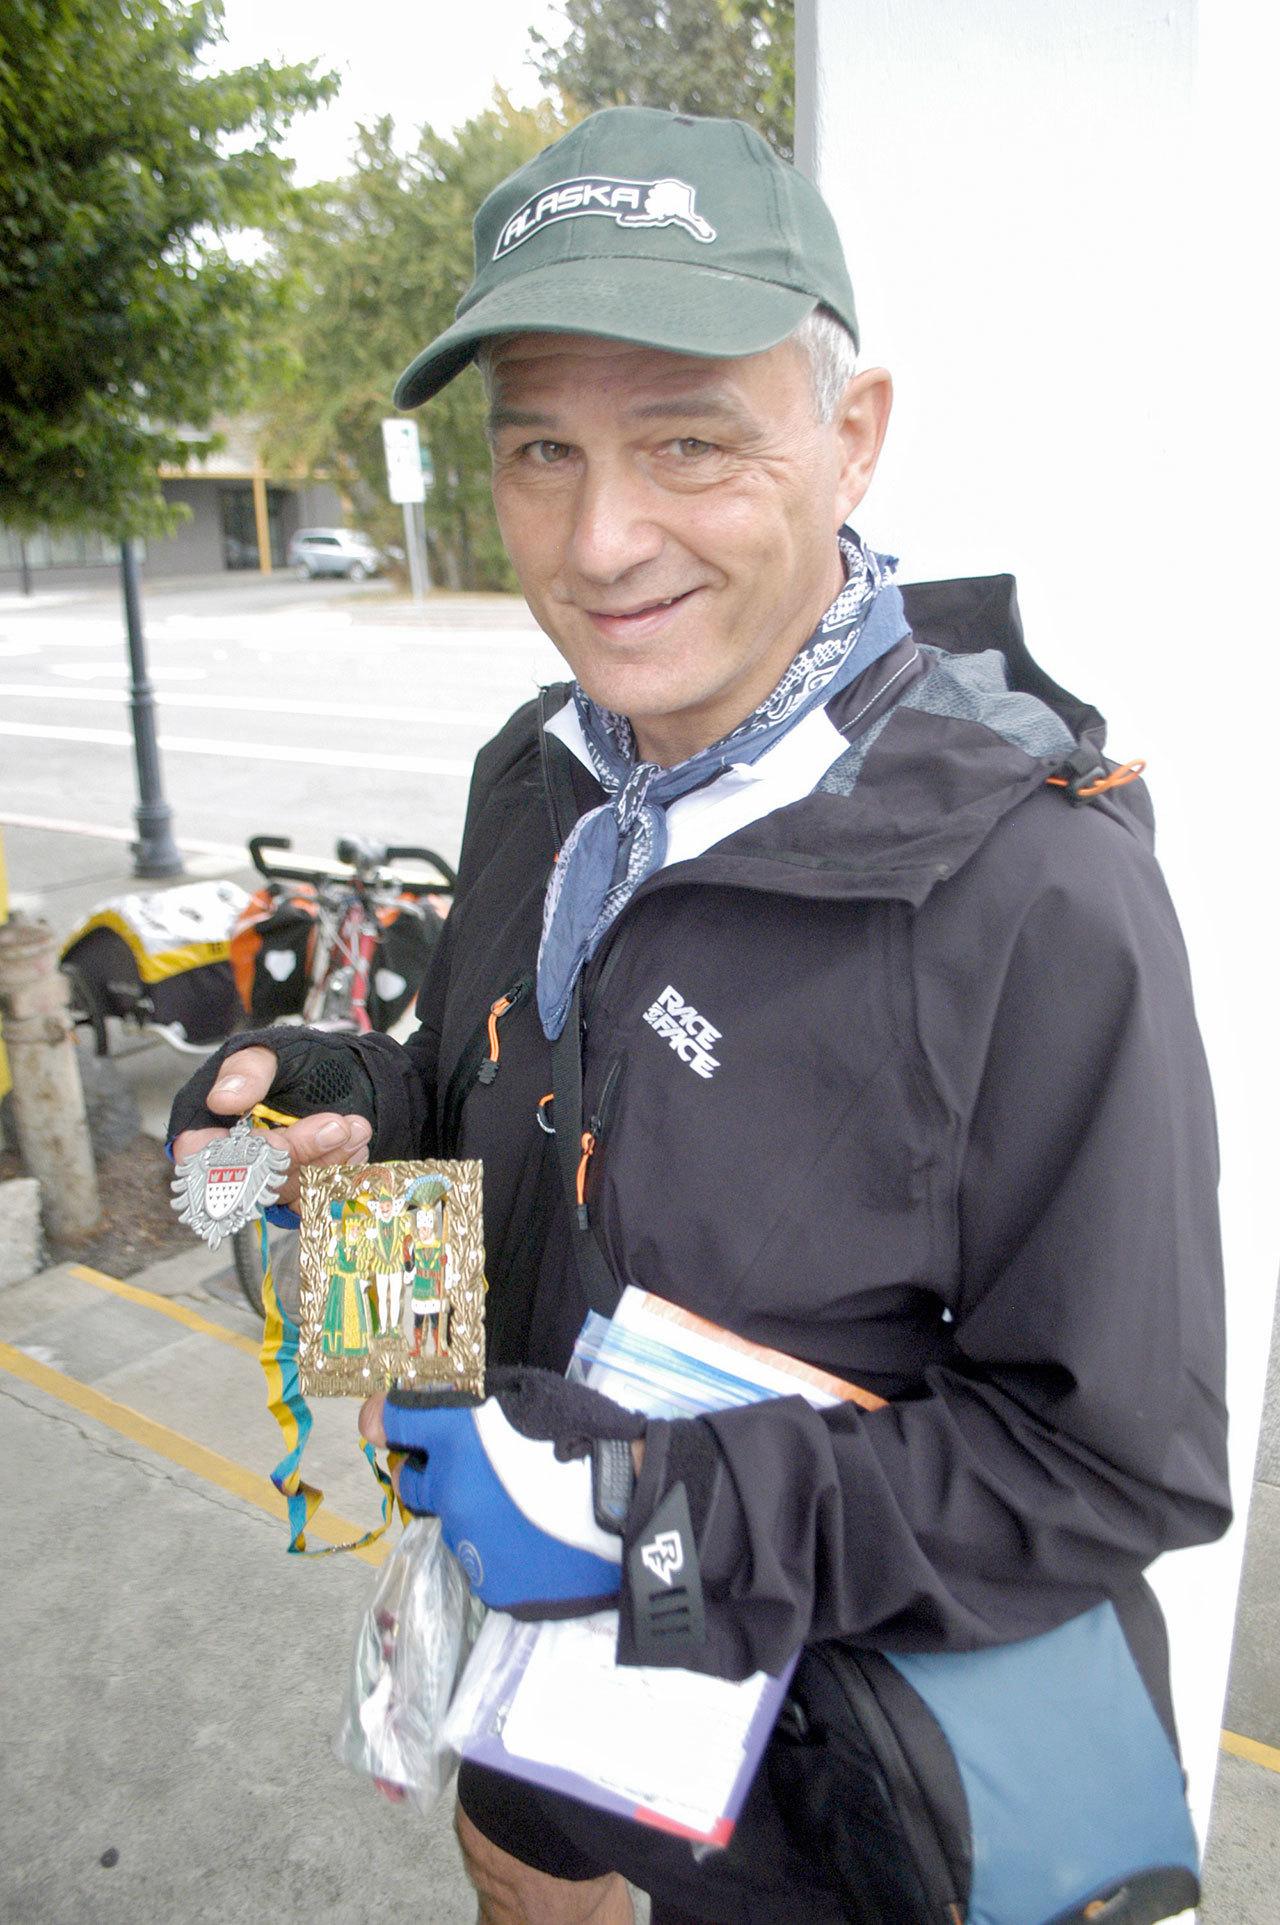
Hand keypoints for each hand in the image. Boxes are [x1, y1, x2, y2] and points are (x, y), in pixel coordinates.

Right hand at [171, 1044, 370, 1210]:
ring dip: (327, 1160)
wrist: (346, 1071)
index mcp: (210, 1125)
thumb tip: (222, 1099)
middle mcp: (235, 1157)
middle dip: (299, 1151)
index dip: (235, 1158)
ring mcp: (269, 1177)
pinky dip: (338, 1174)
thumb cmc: (298, 1058)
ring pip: (288, 1188)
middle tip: (337, 1126)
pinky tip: (356, 1147)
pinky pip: (313, 1197)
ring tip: (356, 1128)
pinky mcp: (298, 1189)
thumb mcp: (271, 1051)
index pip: (204, 1156)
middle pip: (254, 1177)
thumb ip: (248, 1070)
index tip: (277, 1142)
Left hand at [360, 1369, 645, 1616]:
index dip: (385, 1417)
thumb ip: (474, 1400)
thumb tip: (438, 1406)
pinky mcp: (490, 1583)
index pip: (390, 1421)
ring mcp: (467, 1543)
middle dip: (426, 1469)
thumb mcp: (528, 1394)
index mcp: (457, 1438)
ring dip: (469, 1509)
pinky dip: (498, 1545)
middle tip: (468, 1464)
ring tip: (520, 1504)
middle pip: (409, 1481)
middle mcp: (448, 1492)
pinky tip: (534, 1536)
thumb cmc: (587, 1434)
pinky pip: (481, 1559)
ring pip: (450, 1521)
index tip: (385, 1421)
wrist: (633, 1506)